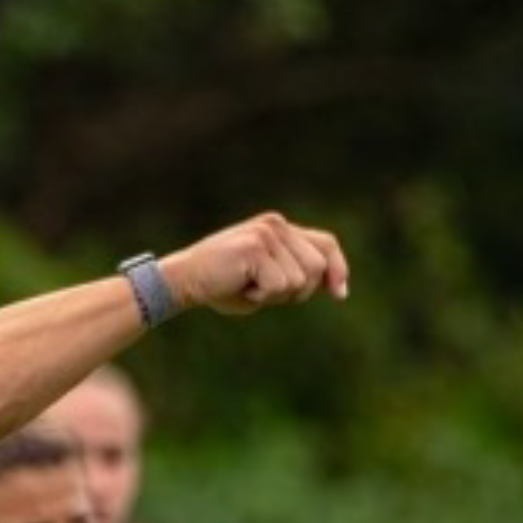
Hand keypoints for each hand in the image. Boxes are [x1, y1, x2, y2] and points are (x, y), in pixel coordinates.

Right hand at [169, 214, 349, 316]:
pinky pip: (278, 286)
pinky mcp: (256, 247)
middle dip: (298, 293)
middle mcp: (277, 225)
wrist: (184, 281)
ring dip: (275, 296)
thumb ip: (295, 277)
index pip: (325, 244)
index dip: (337, 269)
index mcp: (281, 228)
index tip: (339, 294)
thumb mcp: (266, 282)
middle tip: (264, 293)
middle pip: (316, 268)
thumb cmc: (223, 286)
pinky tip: (240, 287)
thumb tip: (336, 288)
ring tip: (248, 287)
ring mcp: (267, 233)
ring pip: (298, 281)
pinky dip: (260, 297)